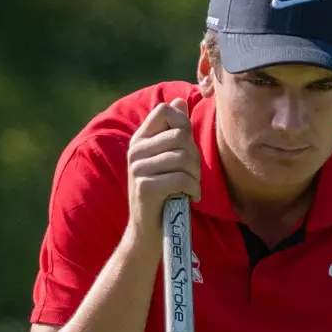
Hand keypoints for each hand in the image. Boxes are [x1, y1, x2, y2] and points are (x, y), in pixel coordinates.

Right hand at [124, 98, 199, 238]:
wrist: (149, 231)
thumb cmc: (165, 193)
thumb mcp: (168, 159)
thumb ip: (174, 131)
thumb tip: (181, 100)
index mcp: (140, 139)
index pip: (165, 111)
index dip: (184, 124)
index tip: (188, 147)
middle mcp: (135, 151)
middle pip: (180, 135)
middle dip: (195, 156)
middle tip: (193, 174)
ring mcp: (138, 169)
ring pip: (184, 158)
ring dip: (196, 176)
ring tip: (191, 187)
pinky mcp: (145, 187)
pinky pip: (182, 178)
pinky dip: (193, 189)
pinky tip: (191, 197)